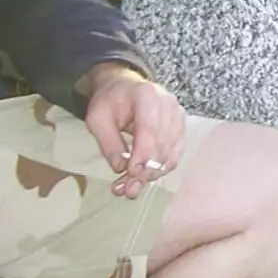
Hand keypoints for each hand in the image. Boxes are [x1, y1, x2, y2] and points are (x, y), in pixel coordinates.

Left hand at [78, 64, 185, 199]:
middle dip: (144, 171)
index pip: (150, 131)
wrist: (125, 88)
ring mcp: (178, 116)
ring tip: (131, 187)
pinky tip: (144, 177)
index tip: (130, 174)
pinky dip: (160, 169)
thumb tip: (120, 168)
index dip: (142, 156)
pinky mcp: (181, 128)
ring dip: (151, 174)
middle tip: (126, 189)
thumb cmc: (110, 101)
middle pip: (161, 145)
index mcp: (147, 95)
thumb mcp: (97, 118)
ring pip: (170, 153)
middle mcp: (168, 104)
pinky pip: (175, 155)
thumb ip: (108, 142)